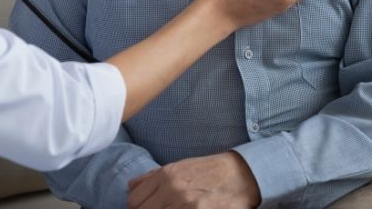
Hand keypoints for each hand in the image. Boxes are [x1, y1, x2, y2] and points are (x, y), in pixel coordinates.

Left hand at [127, 152, 260, 208]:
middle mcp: (173, 189)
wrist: (240, 175)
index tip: (142, 208)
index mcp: (166, 175)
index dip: (136, 207)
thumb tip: (131, 186)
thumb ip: (152, 177)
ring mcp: (186, 205)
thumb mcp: (179, 167)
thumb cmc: (209, 170)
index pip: (134, 200)